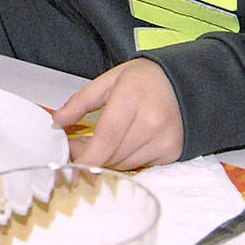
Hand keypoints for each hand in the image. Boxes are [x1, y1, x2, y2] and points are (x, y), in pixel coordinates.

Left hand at [51, 58, 183, 170]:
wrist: (185, 82)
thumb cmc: (146, 79)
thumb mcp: (109, 79)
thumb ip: (81, 101)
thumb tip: (58, 119)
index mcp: (132, 99)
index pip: (107, 136)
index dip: (87, 156)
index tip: (71, 166)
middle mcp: (151, 123)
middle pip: (112, 154)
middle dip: (90, 155)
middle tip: (77, 145)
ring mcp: (164, 140)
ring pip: (124, 164)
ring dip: (107, 159)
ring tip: (100, 142)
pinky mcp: (172, 153)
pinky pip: (140, 166)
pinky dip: (125, 160)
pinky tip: (123, 143)